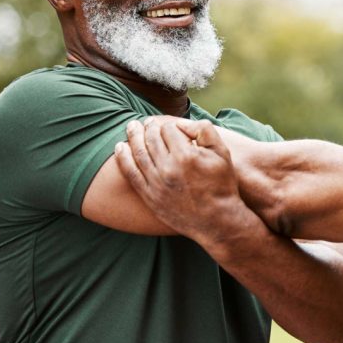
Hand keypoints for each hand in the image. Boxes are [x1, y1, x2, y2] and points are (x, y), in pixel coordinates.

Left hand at [115, 117, 259, 246]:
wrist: (216, 220)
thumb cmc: (221, 184)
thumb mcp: (222, 153)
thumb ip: (205, 131)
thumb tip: (183, 124)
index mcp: (186, 155)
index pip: (168, 129)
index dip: (169, 124)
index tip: (170, 126)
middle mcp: (168, 168)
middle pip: (151, 138)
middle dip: (148, 127)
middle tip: (146, 122)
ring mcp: (156, 183)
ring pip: (138, 152)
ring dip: (133, 136)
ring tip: (131, 127)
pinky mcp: (149, 196)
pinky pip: (131, 173)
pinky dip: (123, 158)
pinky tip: (120, 147)